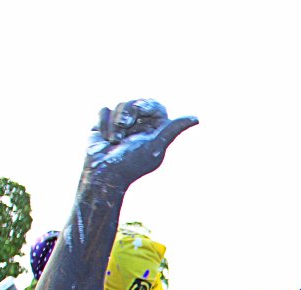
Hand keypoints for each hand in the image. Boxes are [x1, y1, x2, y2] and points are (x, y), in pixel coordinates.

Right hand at [83, 99, 197, 188]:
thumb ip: (173, 130)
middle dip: (127, 114)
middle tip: (124, 128)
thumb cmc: (131, 163)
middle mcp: (140, 126)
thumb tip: (196, 118)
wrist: (103, 174)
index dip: (145, 106)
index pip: (154, 105)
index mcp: (155, 131)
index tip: (139, 110)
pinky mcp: (105, 124)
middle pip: (135, 103)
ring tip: (115, 141)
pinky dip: (103, 124)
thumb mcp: (155, 146)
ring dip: (115, 124)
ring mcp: (122, 125)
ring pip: (119, 105)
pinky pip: (104, 110)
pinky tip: (105, 139)